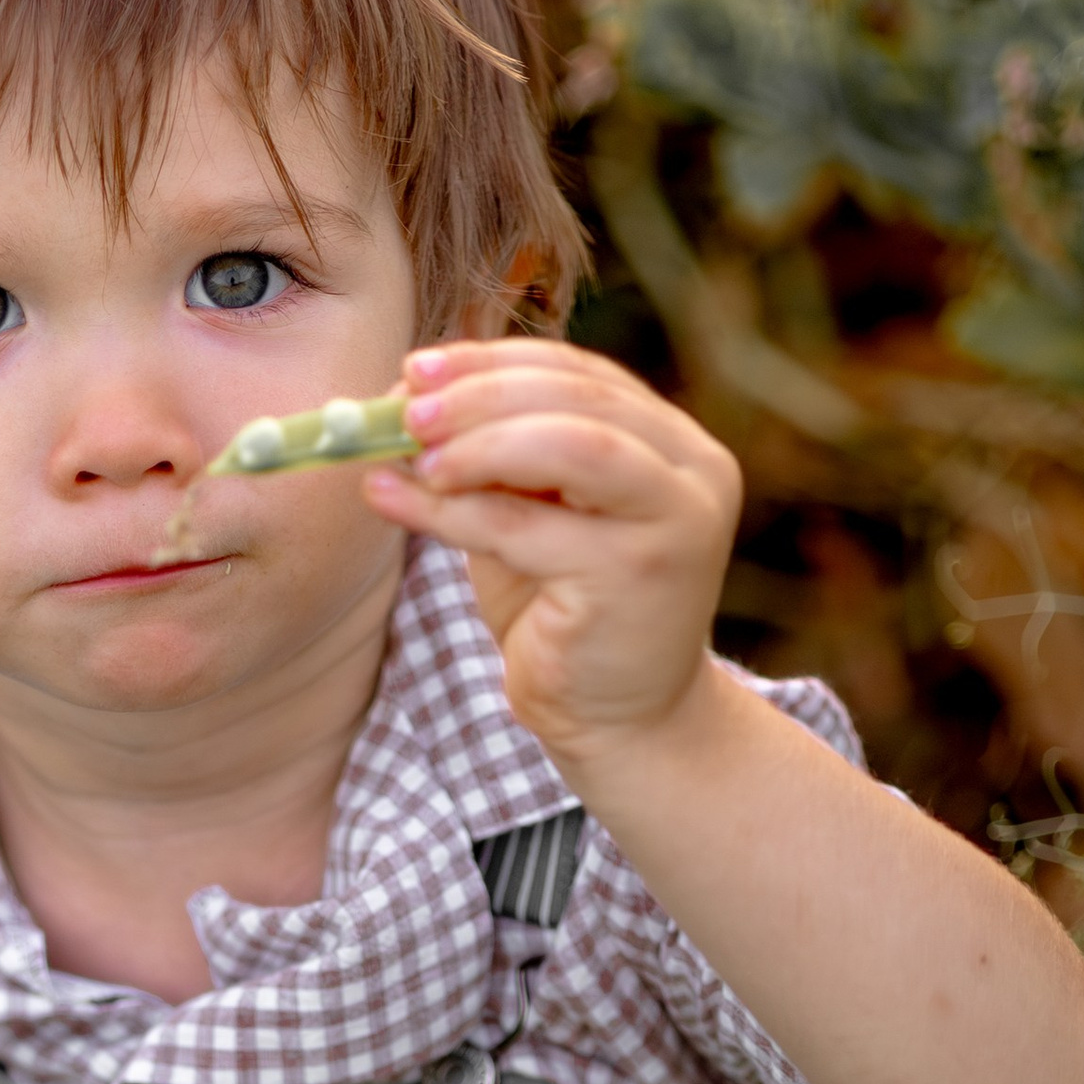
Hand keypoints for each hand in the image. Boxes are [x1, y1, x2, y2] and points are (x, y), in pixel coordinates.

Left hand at [362, 340, 741, 768]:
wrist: (618, 721)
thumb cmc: (566, 614)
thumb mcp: (532, 518)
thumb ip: (496, 463)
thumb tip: (403, 403)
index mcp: (672, 444)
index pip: (582, 374)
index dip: (495, 362)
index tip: (417, 367)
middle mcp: (692, 470)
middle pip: (578, 398)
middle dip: (480, 395)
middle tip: (404, 409)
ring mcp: (675, 519)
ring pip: (568, 446)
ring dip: (476, 442)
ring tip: (409, 456)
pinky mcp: (638, 574)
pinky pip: (525, 526)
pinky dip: (449, 511)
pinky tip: (392, 499)